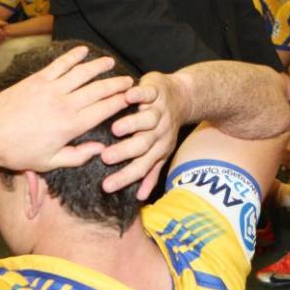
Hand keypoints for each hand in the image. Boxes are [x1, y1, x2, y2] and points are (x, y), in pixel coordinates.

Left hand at [0, 45, 133, 171]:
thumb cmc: (17, 152)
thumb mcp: (49, 162)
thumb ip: (78, 156)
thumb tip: (102, 149)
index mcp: (70, 125)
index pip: (104, 109)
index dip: (121, 101)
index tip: (131, 97)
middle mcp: (64, 104)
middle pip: (98, 89)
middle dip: (117, 84)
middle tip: (129, 80)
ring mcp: (51, 89)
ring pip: (82, 73)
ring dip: (99, 66)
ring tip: (111, 62)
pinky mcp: (37, 79)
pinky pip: (59, 64)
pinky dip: (73, 56)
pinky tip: (83, 51)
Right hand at [100, 71, 188, 196]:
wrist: (184, 97)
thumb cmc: (165, 127)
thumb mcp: (161, 151)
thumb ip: (150, 173)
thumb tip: (139, 197)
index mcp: (158, 149)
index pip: (142, 166)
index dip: (125, 177)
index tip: (105, 187)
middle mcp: (160, 132)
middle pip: (144, 145)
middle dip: (125, 152)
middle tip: (105, 157)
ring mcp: (159, 111)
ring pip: (147, 120)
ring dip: (133, 125)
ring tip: (115, 130)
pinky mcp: (157, 91)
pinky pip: (148, 93)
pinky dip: (139, 95)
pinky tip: (127, 97)